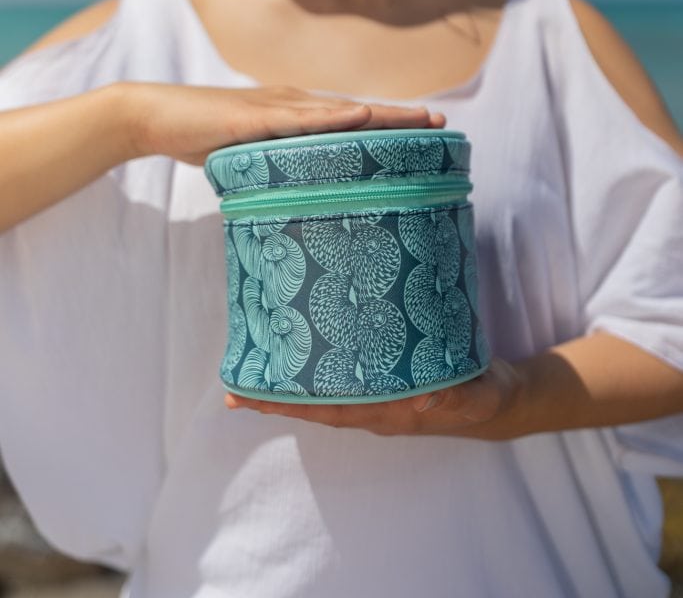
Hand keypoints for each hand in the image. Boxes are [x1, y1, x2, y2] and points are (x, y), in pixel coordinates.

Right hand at [126, 82, 445, 165]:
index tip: (426, 134)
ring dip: (383, 115)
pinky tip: (364, 116)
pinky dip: (334, 117)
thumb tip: (300, 197)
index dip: (388, 125)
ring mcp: (276, 107)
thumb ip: (276, 170)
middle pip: (357, 112)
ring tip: (421, 120)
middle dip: (401, 117)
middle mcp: (293, 105)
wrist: (155, 118)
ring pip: (340, 111)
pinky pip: (301, 117)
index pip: (350, 121)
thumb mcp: (249, 159)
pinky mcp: (254, 115)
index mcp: (294, 117)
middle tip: (444, 122)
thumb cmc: (202, 139)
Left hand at [224, 358, 526, 440]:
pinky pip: (343, 374)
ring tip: (254, 365)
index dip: (288, 404)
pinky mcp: (386, 374)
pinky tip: (302, 347)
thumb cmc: (484, 397)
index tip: (248, 400)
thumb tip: (422, 396)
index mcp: (389, 413)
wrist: (498, 398)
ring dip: (290, 383)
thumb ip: (456, 397)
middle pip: (315, 404)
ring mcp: (379, 394)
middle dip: (274, 397)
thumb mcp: (478, 396)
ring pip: (325, 390)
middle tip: (233, 387)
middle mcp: (375, 407)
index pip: (328, 410)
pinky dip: (316, 367)